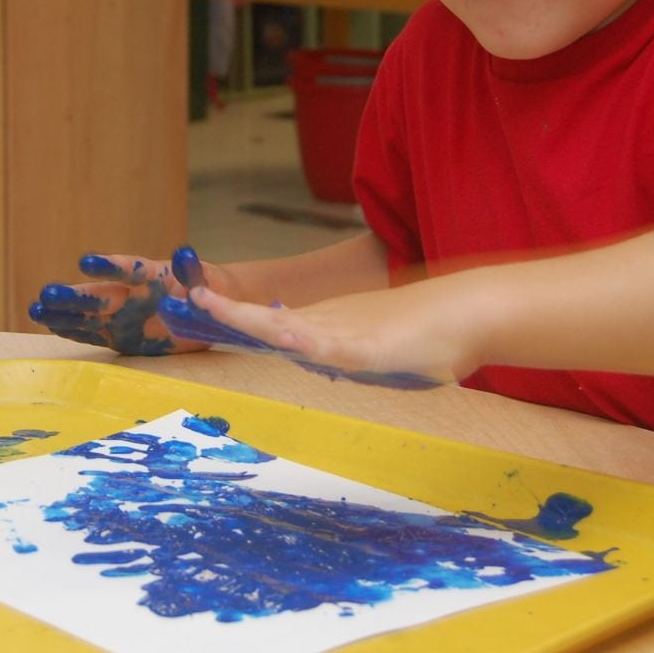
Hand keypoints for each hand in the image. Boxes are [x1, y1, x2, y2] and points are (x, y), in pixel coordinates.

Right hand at [28, 247, 215, 355]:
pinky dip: (71, 329)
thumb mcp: (209, 283)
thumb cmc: (210, 291)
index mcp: (152, 277)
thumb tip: (185, 253)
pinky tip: (48, 325)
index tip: (86, 262)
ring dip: (62, 313)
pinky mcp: (118, 334)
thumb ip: (194, 274)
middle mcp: (130, 294)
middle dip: (72, 295)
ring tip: (35, 310)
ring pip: (87, 313)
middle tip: (46, 293)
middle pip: (98, 294)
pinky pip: (91, 331)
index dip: (108, 266)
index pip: (128, 269)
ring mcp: (121, 315)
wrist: (206, 311)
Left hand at [167, 282, 460, 388]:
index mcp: (323, 328)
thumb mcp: (368, 351)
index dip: (231, 318)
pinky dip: (305, 340)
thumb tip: (311, 352)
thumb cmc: (422, 336)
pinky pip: (333, 347)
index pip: (267, 324)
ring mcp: (347, 334)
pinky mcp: (370, 348)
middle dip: (226, 314)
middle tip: (186, 299)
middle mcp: (328, 326)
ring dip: (249, 319)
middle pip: (266, 321)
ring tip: (211, 306)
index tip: (193, 309)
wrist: (467, 315)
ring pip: (289, 327)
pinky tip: (282, 334)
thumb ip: (337, 352)